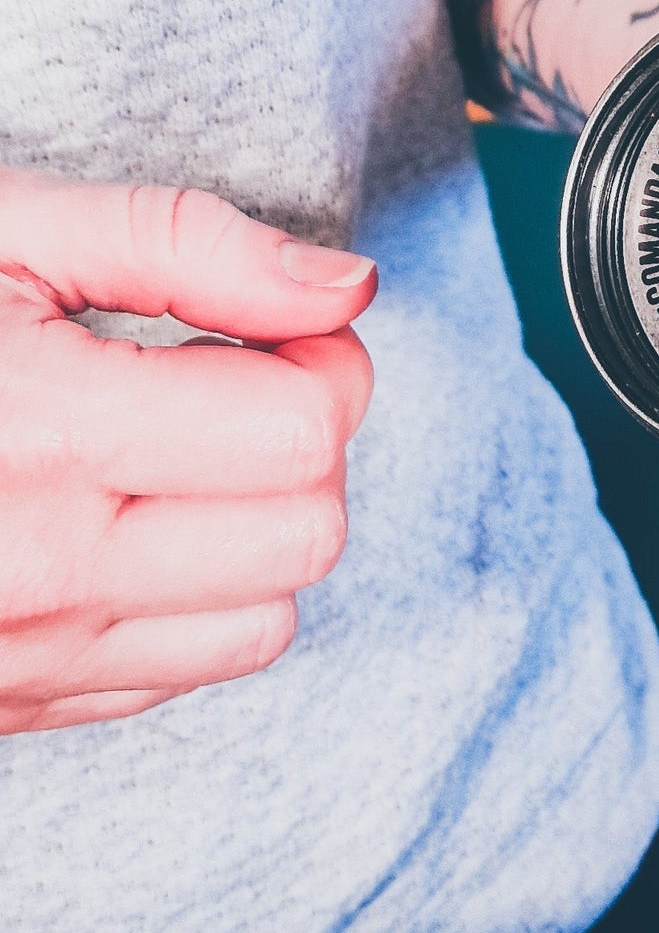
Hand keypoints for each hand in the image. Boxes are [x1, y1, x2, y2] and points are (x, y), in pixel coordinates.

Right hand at [0, 169, 376, 733]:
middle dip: (301, 445)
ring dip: (259, 529)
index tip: (280, 328)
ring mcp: (22, 657)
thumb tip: (349, 286)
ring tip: (172, 452)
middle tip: (227, 381)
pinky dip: (193, 595)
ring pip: (265, 619)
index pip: (305, 434)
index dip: (322, 362)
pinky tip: (121, 520)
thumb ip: (187, 247)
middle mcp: (37, 569)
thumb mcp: (2, 230)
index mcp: (39, 431)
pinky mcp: (12, 702)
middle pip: (308, 532)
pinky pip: (181, 668)